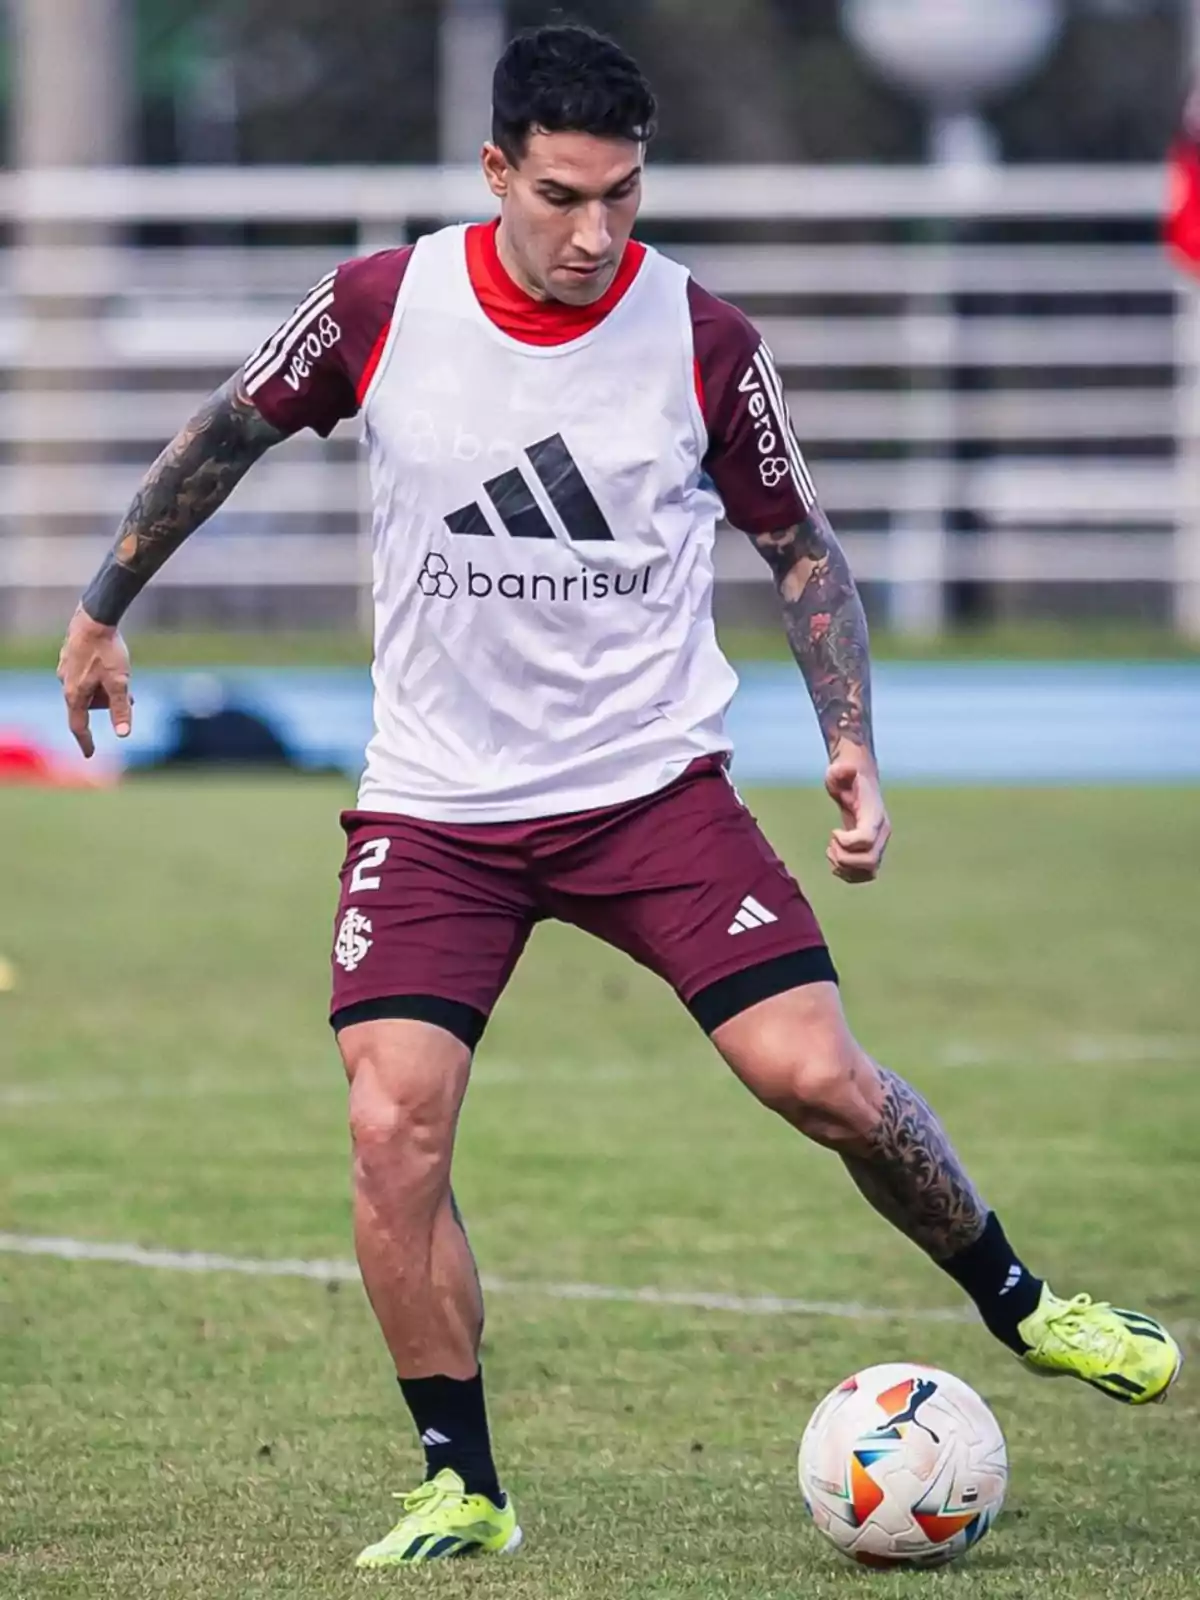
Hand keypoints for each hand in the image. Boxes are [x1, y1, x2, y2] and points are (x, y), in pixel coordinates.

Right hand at [57, 607, 132, 757]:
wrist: (94, 618)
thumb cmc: (107, 651)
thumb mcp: (119, 682)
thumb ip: (121, 709)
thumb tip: (123, 734)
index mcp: (75, 694)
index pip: (78, 726)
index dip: (86, 741)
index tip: (90, 754)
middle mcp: (66, 684)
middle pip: (90, 706)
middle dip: (109, 704)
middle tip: (130, 697)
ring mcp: (66, 670)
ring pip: (89, 690)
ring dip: (106, 690)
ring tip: (124, 678)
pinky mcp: (70, 657)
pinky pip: (86, 676)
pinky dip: (100, 678)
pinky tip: (110, 666)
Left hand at [824, 752, 890, 883]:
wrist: (858, 782)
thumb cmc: (846, 777)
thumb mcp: (838, 771)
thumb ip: (841, 771)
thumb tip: (846, 769)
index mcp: (875, 815)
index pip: (867, 839)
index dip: (847, 842)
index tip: (834, 831)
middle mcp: (881, 832)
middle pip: (870, 861)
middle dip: (844, 858)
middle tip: (831, 843)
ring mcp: (878, 844)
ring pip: (869, 872)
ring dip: (846, 868)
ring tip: (832, 851)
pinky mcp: (871, 852)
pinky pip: (865, 875)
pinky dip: (848, 874)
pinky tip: (835, 857)